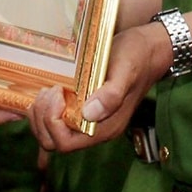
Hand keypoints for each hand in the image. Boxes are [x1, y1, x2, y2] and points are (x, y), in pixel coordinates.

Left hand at [26, 21, 170, 153]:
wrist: (150, 48)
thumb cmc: (138, 56)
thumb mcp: (126, 70)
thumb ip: (111, 94)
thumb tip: (90, 114)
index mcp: (106, 127)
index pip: (65, 142)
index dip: (53, 122)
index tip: (58, 92)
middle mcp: (97, 129)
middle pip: (54, 142)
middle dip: (43, 119)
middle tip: (49, 89)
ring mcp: (90, 121)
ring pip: (52, 134)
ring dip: (41, 115)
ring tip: (48, 89)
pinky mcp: (85, 110)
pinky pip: (57, 122)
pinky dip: (45, 111)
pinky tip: (48, 92)